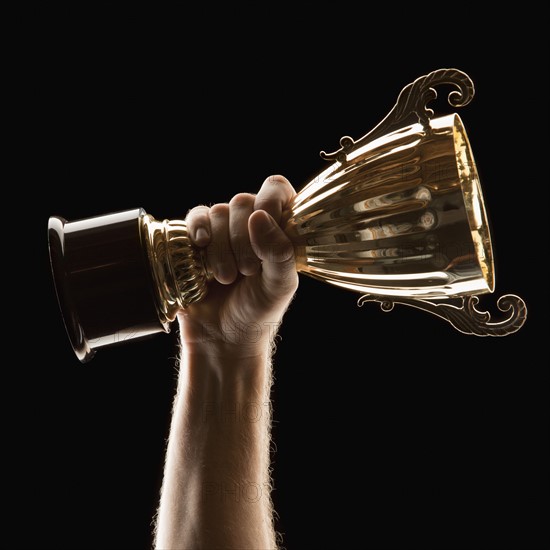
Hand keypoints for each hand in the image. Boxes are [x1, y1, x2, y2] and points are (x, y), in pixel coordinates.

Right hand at [178, 175, 298, 356]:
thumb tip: (258, 215)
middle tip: (246, 271)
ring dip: (220, 248)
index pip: (277, 189)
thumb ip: (279, 251)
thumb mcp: (279, 286)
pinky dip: (197, 230)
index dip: (270, 200)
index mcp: (278, 229)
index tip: (263, 226)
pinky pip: (194, 218)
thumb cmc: (257, 311)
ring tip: (226, 278)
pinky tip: (201, 247)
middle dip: (242, 239)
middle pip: (244, 202)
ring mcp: (222, 231)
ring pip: (218, 212)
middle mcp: (250, 224)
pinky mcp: (196, 239)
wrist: (222, 337)